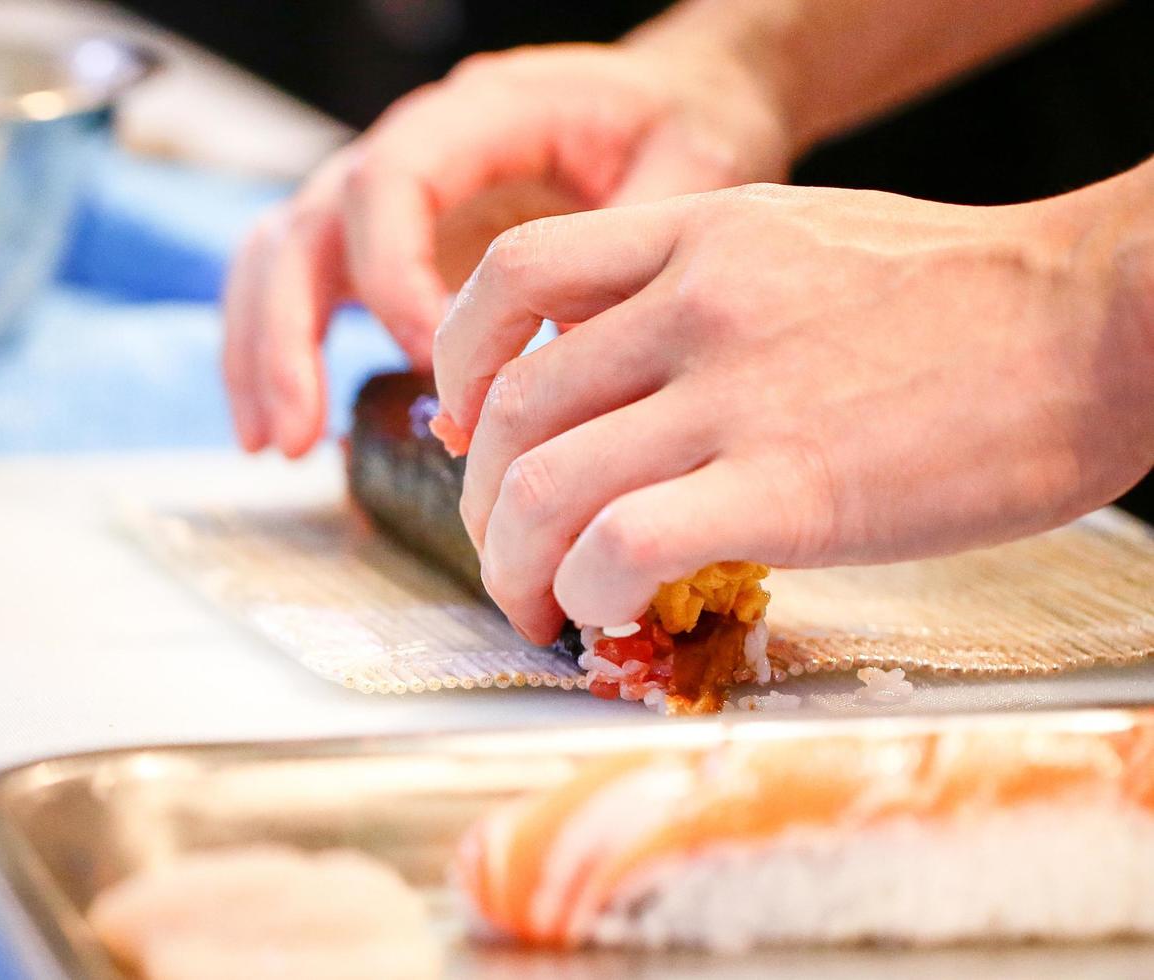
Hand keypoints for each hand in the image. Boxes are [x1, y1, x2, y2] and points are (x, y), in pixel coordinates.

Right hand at [222, 41, 793, 456]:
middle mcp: (411, 148)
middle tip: (299, 432)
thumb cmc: (686, 125)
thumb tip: (561, 366)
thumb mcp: (690, 167)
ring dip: (264, 354)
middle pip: (307, 225)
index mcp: (480, 114)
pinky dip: (274, 358)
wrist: (679, 103)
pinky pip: (295, 288)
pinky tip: (279, 435)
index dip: (393, 273)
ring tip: (278, 447)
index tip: (431, 359)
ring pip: (278, 257)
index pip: (391, 180)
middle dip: (290, 335)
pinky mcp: (379, 244)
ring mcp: (384, 197)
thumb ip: (633, 253)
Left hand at [433, 179, 1153, 642]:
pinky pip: (621, 545)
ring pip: (543, 484)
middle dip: (482, 499)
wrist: (1104, 319)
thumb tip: (612, 371)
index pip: (511, 274)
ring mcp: (737, 393)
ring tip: (537, 606)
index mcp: (697, 234)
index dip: (458, 360)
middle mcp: (696, 304)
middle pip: (511, 407)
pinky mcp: (790, 487)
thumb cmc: (969, 297)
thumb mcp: (801, 243)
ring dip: (514, 564)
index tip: (465, 425)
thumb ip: (695, 290)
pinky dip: (587, 593)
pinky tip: (606, 614)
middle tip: (508, 551)